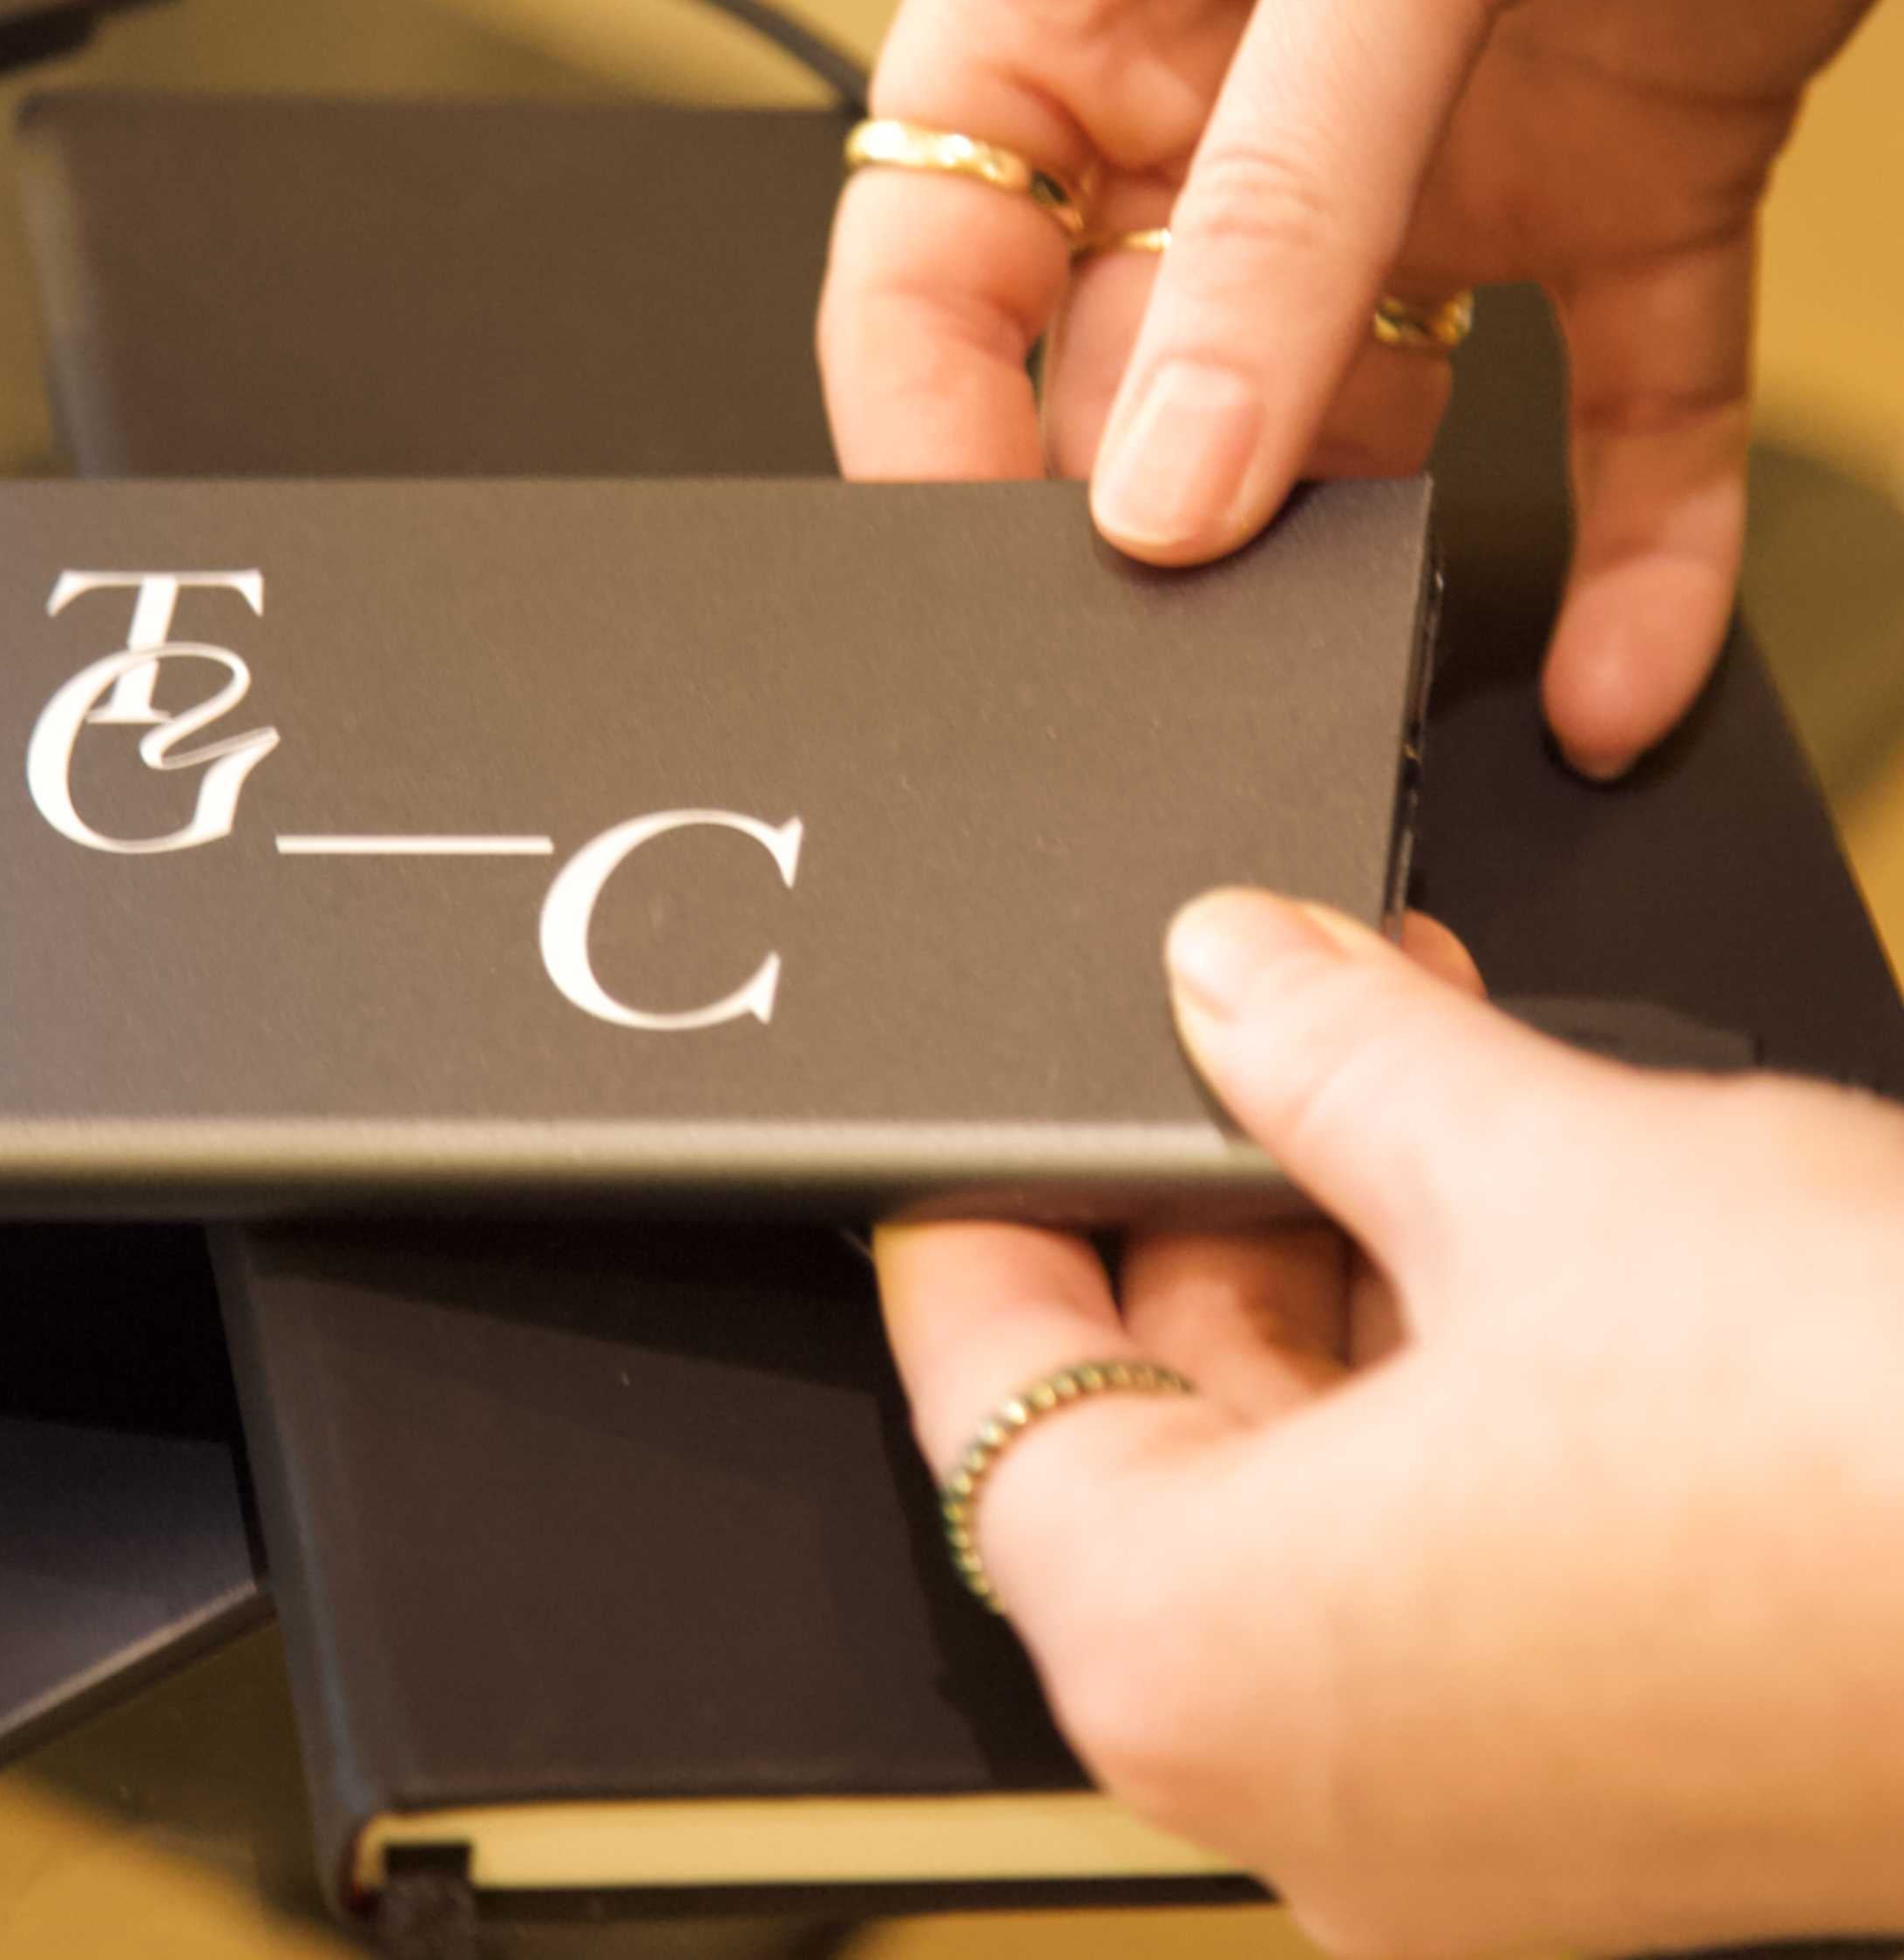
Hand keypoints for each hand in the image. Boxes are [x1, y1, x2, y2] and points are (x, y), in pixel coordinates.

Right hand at [821, 0, 1903, 777]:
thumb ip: (1282, 212)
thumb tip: (1165, 485)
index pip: (931, 264)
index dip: (929, 436)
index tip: (979, 581)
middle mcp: (1219, 83)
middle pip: (1127, 370)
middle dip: (1156, 516)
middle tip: (1189, 647)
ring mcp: (1410, 150)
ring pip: (1351, 422)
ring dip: (1374, 559)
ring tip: (1380, 675)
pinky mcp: (1602, 183)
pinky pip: (1596, 407)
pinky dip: (1625, 544)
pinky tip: (1612, 669)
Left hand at [881, 893, 1903, 1956]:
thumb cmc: (1891, 1452)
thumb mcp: (1540, 1170)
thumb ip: (1323, 1054)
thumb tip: (1224, 969)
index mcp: (1204, 1671)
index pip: (983, 1407)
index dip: (983, 1220)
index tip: (985, 1114)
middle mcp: (1312, 1796)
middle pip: (1153, 1444)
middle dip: (1208, 1209)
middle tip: (1244, 1033)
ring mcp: (1476, 1827)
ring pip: (1312, 1495)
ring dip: (1345, 1270)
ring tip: (1399, 1071)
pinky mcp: (1622, 1802)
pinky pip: (1450, 1564)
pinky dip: (1453, 1387)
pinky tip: (1517, 1218)